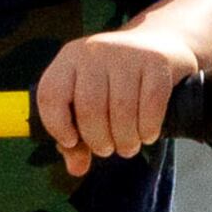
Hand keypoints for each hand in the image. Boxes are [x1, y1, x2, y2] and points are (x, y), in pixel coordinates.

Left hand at [36, 27, 202, 177]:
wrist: (160, 42)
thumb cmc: (117, 79)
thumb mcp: (91, 98)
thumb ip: (76, 135)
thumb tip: (76, 168)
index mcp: (69, 58)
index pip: (50, 95)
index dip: (57, 126)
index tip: (72, 142)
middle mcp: (94, 51)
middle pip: (89, 109)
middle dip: (99, 141)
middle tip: (108, 150)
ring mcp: (126, 53)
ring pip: (121, 110)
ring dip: (126, 139)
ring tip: (128, 146)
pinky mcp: (156, 61)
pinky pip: (151, 104)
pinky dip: (148, 128)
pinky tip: (147, 135)